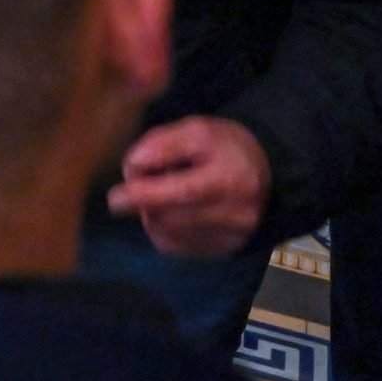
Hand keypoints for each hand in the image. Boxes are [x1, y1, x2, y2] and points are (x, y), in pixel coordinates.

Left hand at [106, 116, 270, 257]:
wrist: (265, 172)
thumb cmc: (223, 146)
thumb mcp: (196, 130)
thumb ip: (163, 144)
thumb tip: (133, 167)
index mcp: (230, 178)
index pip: (183, 192)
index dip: (146, 195)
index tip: (115, 198)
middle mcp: (236, 214)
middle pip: (172, 216)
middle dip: (144, 201)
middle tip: (140, 182)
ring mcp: (232, 237)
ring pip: (170, 234)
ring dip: (151, 214)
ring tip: (160, 194)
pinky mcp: (224, 251)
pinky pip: (177, 246)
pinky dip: (161, 229)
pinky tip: (168, 212)